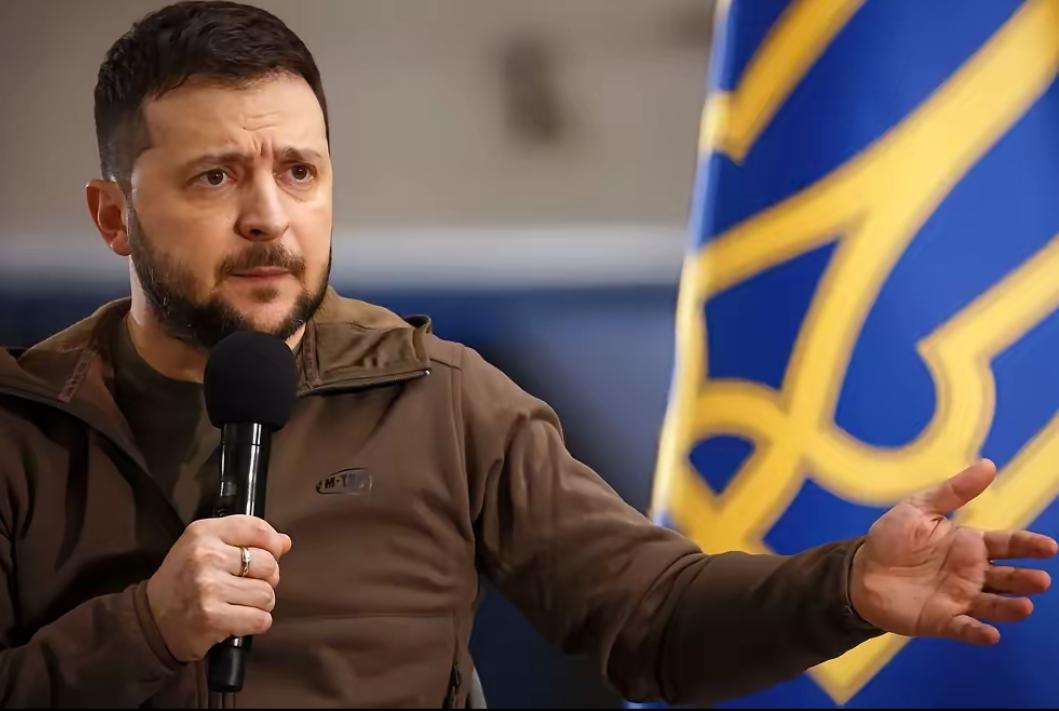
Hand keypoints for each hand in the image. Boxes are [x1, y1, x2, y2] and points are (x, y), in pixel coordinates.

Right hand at [146, 515, 292, 661]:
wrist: (151, 619)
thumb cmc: (184, 579)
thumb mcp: (206, 546)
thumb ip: (245, 539)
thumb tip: (285, 542)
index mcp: (204, 532)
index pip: (258, 529)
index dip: (272, 544)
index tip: (267, 555)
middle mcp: (205, 556)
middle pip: (269, 564)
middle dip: (266, 578)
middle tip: (245, 585)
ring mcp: (208, 588)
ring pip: (267, 594)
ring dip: (259, 604)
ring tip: (238, 604)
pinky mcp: (212, 617)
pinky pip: (260, 620)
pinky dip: (255, 623)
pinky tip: (237, 619)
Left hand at [850, 459, 1056, 644]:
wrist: (860, 571)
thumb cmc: (892, 539)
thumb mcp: (919, 508)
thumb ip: (953, 491)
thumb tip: (988, 465)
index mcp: (969, 544)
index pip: (1007, 544)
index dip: (1028, 545)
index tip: (1050, 547)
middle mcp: (971, 574)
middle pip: (1006, 577)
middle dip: (1025, 580)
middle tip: (1041, 580)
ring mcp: (959, 598)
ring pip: (993, 604)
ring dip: (1009, 607)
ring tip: (1025, 606)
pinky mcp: (942, 620)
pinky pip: (965, 628)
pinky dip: (978, 632)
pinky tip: (991, 633)